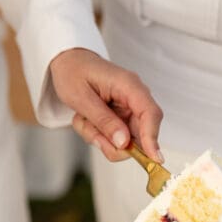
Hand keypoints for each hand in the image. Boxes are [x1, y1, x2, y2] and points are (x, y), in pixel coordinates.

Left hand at [49, 48, 163, 161]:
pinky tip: (87, 119)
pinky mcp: (123, 117)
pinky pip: (115, 138)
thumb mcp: (81, 98)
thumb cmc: (73, 72)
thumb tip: (124, 142)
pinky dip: (98, 135)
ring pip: (125, 141)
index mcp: (128, 85)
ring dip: (101, 137)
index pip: (150, 114)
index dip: (153, 138)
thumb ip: (103, 120)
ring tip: (84, 119)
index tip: (153, 159)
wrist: (68, 62)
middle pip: (140, 134)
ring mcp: (130, 109)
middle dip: (112, 142)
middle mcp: (135, 97)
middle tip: (89, 131)